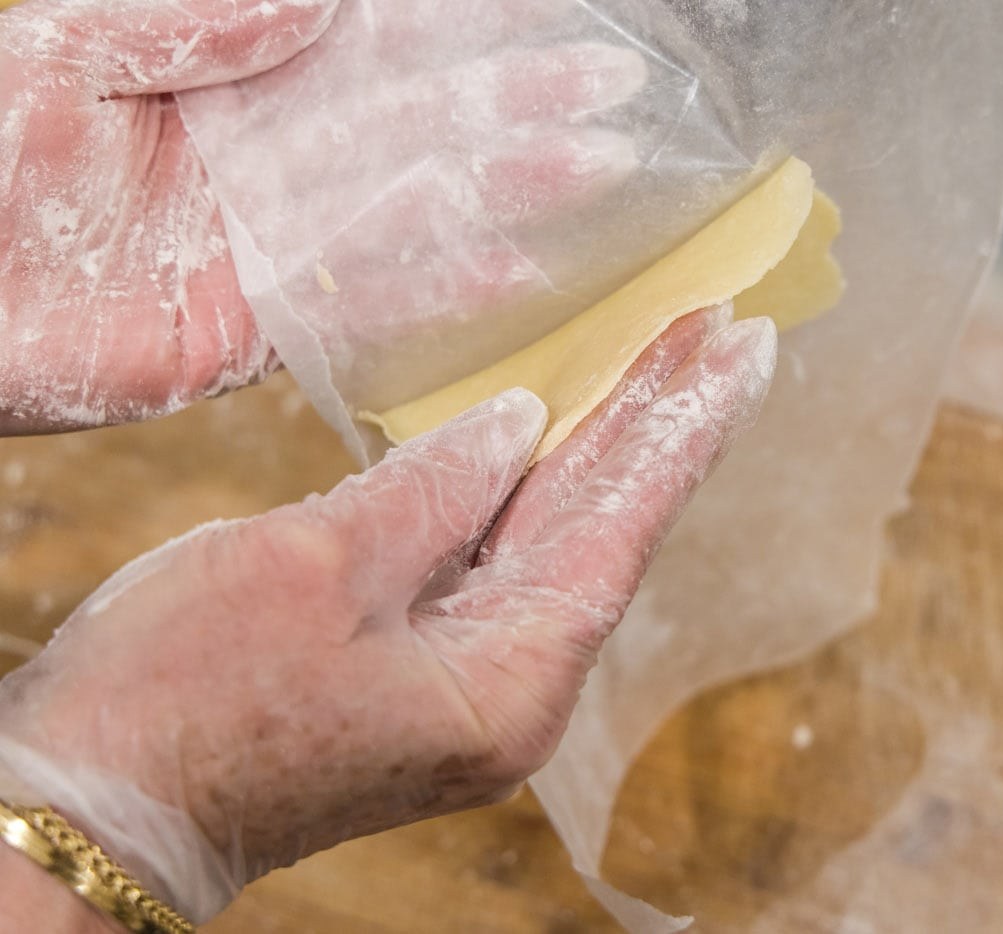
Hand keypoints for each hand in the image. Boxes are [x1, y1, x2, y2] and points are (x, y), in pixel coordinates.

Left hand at [0, 0, 645, 432]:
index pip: (369, 42)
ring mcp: (267, 243)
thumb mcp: (65, 48)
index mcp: (230, 72)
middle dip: (516, 103)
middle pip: (412, 123)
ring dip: (504, 188)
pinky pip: (359, 303)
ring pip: (407, 208)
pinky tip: (513, 270)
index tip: (552, 12)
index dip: (460, 26)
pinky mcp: (252, 326)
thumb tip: (322, 0)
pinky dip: (435, 287)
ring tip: (597, 167)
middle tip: (617, 88)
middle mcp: (267, 155)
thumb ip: (188, 23)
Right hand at [0, 308, 775, 923]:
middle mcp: (510, 693)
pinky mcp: (415, 673)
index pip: (621, 531)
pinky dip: (524, 496)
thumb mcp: (319, 568)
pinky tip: (551, 440)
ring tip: (663, 369)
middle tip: (722, 339)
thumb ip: (437, 491)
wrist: (93, 811)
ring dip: (603, 454)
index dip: (680, 430)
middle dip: (659, 430)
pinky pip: (491, 566)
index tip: (739, 351)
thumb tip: (520, 426)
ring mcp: (464, 688)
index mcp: (509, 682)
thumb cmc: (188, 698)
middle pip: (603, 536)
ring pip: (551, 546)